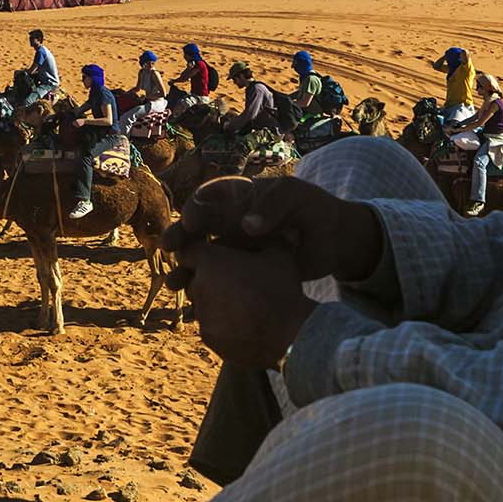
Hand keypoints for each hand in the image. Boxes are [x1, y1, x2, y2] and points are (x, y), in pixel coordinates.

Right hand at [163, 175, 383, 295]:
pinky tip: (197, 304)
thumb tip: (247, 226)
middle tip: (168, 247)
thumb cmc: (313, 210)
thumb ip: (272, 206)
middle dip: (179, 237)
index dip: (196, 208)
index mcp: (238, 197)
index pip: (208, 198)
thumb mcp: (296, 197)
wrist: (334, 242)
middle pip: (196, 228)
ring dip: (185, 268)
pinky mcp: (242, 272)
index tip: (191, 222)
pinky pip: (218, 280)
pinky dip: (205, 290)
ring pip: (202, 257)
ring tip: (174, 283)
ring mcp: (234, 247)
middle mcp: (229, 221)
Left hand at [174, 235, 316, 367]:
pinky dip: (220, 324)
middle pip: (191, 278)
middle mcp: (198, 286)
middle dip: (205, 278)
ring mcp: (201, 314)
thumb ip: (270, 237)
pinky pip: (208, 325)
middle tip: (229, 280)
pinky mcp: (208, 337)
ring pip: (199, 303)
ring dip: (212, 301)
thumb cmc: (282, 290)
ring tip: (238, 303)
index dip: (197, 251)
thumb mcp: (280, 254)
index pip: (186, 250)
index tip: (210, 254)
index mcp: (210, 261)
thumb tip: (280, 226)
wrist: (288, 334)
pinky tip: (242, 324)